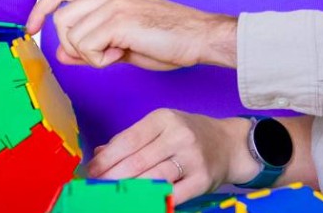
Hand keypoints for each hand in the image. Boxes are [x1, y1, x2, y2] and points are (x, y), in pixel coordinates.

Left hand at [24, 0, 235, 69]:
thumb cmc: (166, 40)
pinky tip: (121, 55)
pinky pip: (87, 47)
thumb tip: (60, 53)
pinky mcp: (118, 20)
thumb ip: (89, 46)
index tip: (31, 28)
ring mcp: (113, 4)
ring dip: (89, 55)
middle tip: (102, 55)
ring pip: (71, 35)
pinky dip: (99, 60)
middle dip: (71, 45)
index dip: (41, 7)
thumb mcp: (120, 43)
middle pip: (61, 18)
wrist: (199, 37)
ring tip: (116, 53)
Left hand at [88, 109, 252, 203]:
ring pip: (152, 179)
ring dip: (129, 191)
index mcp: (164, 119)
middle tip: (98, 188)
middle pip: (137, 161)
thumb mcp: (162, 127)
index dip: (107, 159)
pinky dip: (153, 201)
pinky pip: (172, 195)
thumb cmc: (190, 135)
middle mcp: (179, 135)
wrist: (230, 144)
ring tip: (113, 197)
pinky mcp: (202, 180)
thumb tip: (100, 154)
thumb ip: (131, 139)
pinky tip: (139, 203)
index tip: (91, 172)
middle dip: (113, 178)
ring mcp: (192, 158)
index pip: (128, 140)